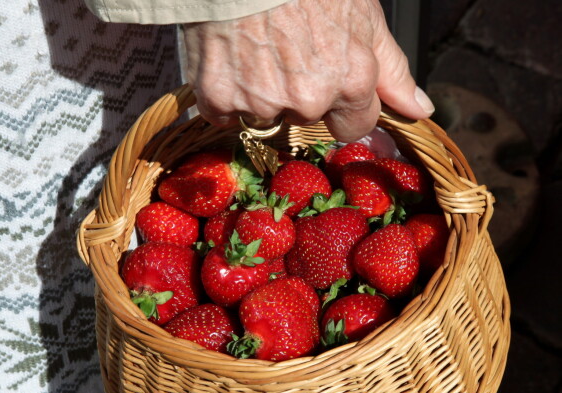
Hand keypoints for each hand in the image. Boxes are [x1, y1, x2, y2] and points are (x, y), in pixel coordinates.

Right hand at [183, 0, 434, 141]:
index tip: (327, 83)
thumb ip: (392, 71)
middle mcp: (308, 101)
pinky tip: (232, 59)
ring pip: (266, 116)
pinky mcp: (220, 98)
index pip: (354, 127)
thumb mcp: (363, 17)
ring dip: (262, 93)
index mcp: (350, 83)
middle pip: (307, 119)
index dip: (342, 106)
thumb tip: (419, 110)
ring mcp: (262, 102)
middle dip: (300, 96)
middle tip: (287, 52)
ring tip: (258, 48)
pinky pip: (225, 113)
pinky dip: (227, 93)